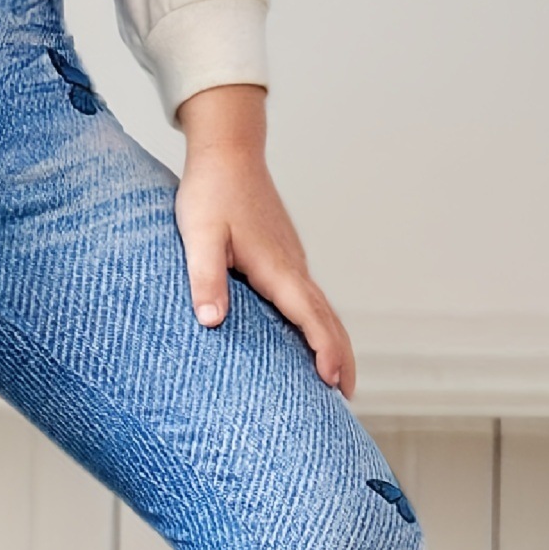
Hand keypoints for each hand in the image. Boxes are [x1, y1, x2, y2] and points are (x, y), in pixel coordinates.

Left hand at [174, 84, 354, 398]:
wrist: (228, 152)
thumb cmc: (210, 193)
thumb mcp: (199, 236)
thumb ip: (205, 278)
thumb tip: (212, 322)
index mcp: (276, 267)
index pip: (309, 316)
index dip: (325, 350)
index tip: (335, 381)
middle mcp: (292, 266)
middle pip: (327, 318)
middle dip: (341, 357)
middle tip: (349, 397)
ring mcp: (292, 261)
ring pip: (321, 308)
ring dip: (333, 342)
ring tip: (338, 378)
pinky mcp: (284, 256)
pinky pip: (308, 298)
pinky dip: (319, 323)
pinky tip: (310, 338)